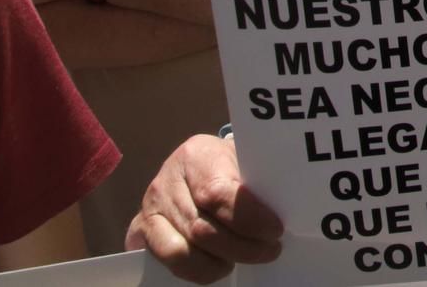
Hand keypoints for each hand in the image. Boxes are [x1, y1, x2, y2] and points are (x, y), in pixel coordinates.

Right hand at [125, 133, 283, 282]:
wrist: (196, 163)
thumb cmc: (228, 163)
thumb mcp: (243, 159)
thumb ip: (256, 181)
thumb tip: (284, 208)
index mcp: (196, 155)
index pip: (218, 193)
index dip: (248, 218)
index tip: (275, 230)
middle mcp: (166, 181)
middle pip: (203, 229)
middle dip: (243, 247)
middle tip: (271, 250)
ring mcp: (150, 208)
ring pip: (183, 251)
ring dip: (220, 262)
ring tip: (245, 258)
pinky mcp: (141, 230)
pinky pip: (168, 260)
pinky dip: (198, 270)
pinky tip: (221, 264)